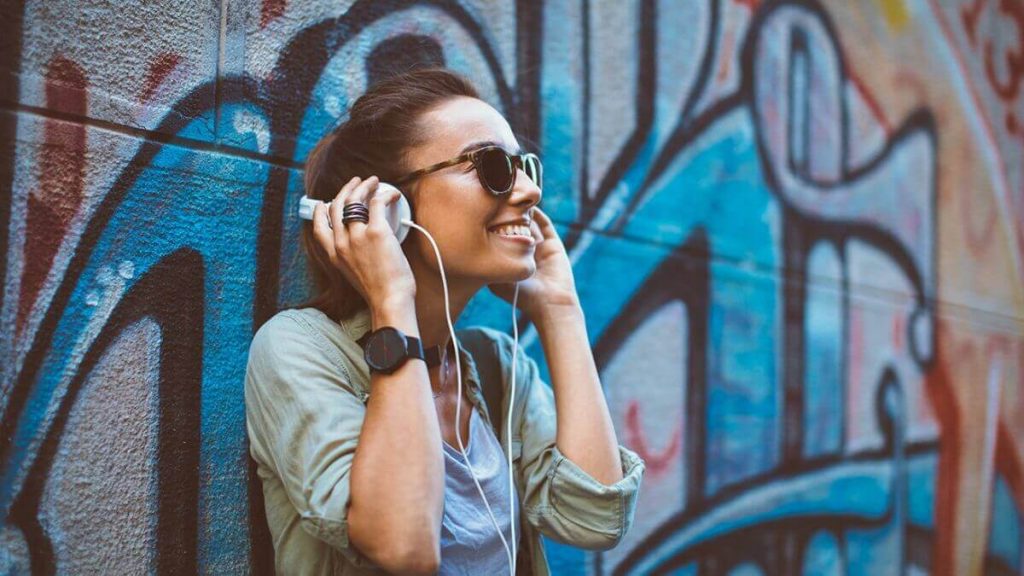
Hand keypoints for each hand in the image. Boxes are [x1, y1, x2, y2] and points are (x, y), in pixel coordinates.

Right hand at [309, 176, 416, 308]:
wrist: (389, 300)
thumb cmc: (379, 292)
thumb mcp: (355, 275)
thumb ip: (352, 258)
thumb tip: (363, 245)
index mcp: (334, 255)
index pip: (319, 227)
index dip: (321, 210)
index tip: (326, 201)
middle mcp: (341, 243)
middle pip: (336, 206)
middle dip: (346, 190)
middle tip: (356, 182)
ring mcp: (356, 236)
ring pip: (354, 200)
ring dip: (363, 186)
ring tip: (373, 181)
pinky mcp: (376, 231)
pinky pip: (377, 203)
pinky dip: (385, 194)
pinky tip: (393, 195)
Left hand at [487, 206, 579, 318]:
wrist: (550, 303)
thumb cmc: (521, 294)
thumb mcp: (497, 279)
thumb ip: (489, 263)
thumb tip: (474, 242)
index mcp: (509, 260)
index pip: (499, 237)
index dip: (493, 224)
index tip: (484, 213)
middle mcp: (523, 252)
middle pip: (514, 227)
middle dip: (507, 214)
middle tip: (499, 201)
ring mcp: (538, 247)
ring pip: (529, 223)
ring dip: (522, 211)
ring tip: (514, 199)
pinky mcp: (552, 243)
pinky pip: (544, 224)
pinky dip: (537, 214)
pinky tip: (529, 206)